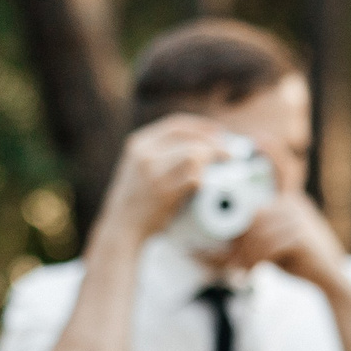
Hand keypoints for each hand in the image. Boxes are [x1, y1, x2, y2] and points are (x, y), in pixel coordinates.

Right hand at [91, 115, 237, 247]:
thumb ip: (162, 152)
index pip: (176, 124)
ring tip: (218, 171)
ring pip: (194, 155)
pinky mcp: (164, 193)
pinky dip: (205, 181)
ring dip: (211, 162)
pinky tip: (204, 186)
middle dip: (215, 144)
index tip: (219, 133)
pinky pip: (194, 179)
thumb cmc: (137, 198)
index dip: (202, 127)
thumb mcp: (140, 165)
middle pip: (190, 138)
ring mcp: (154, 174)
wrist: (122, 226)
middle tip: (229, 154)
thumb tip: (201, 144)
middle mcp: (144, 154)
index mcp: (139, 143)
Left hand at [221, 192, 350, 292]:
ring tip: (242, 270)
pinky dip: (256, 261)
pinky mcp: (300, 237)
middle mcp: (293, 204)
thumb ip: (256, 238)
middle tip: (232, 265)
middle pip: (253, 221)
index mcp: (287, 201)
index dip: (239, 231)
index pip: (254, 210)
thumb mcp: (275, 245)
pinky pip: (268, 248)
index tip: (228, 251)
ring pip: (258, 235)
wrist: (333, 279)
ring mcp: (298, 219)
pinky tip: (253, 272)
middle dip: (240, 245)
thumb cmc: (300, 261)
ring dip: (246, 256)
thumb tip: (224, 242)